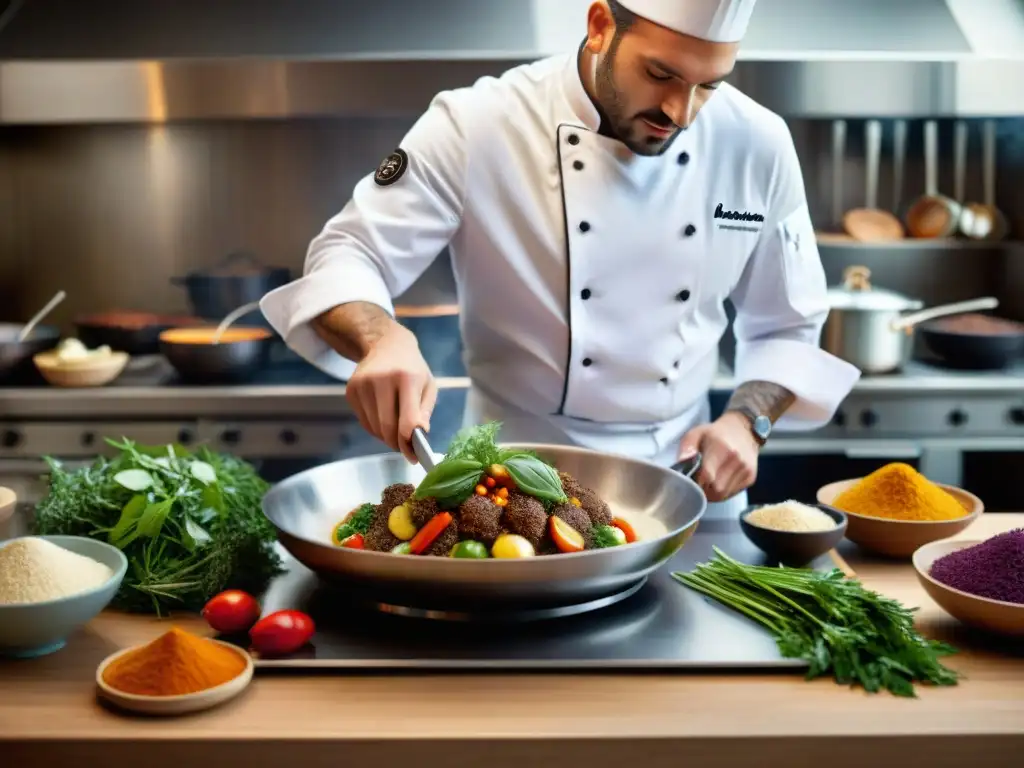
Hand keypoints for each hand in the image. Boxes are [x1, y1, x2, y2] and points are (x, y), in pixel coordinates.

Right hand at [345, 324, 436, 462]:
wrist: (386, 345)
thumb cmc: (412, 368)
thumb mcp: (428, 386)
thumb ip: (424, 412)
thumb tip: (419, 436)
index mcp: (407, 378)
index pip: (407, 420)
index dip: (410, 443)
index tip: (414, 455)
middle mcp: (382, 380)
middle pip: (387, 428)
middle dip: (397, 444)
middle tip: (406, 449)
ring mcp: (362, 385)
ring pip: (374, 428)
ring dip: (386, 437)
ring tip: (396, 430)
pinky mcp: (351, 390)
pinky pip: (364, 422)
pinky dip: (375, 428)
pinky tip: (384, 418)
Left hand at [678, 412, 759, 501]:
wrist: (743, 430)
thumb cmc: (715, 433)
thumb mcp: (696, 433)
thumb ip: (687, 447)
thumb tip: (682, 461)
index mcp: (722, 448)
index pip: (707, 475)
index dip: (696, 482)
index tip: (691, 479)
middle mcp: (737, 460)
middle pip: (716, 489)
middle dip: (703, 490)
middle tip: (698, 481)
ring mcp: (746, 470)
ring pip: (723, 494)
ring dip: (712, 492)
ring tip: (707, 481)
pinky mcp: (750, 478)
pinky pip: (731, 493)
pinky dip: (722, 492)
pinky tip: (718, 480)